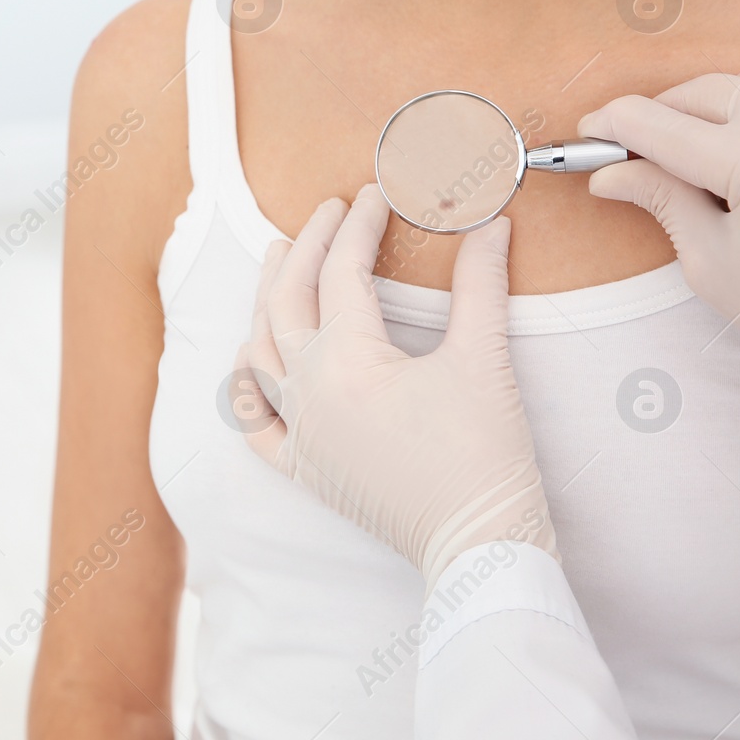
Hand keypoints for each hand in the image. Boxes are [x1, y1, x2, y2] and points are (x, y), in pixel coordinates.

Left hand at [236, 184, 555, 587]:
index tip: (374, 194)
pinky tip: (249, 360)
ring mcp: (300, 434)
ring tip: (279, 262)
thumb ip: (481, 286)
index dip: (358, 226)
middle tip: (326, 212)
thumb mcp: (483, 360)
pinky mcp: (304, 472)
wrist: (479, 544)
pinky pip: (256, 423)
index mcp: (347, 360)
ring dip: (266, 301)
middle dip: (306, 248)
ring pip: (259, 352)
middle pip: (288, 300)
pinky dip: (248, 385)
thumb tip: (491, 223)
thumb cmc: (485, 456)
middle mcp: (308, 392)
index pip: (343, 272)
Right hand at [580, 69, 739, 388]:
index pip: (660, 125)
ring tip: (683, 153)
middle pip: (698, 92)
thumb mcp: (710, 262)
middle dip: (654, 116)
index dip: (612, 126)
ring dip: (700, 108)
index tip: (588, 133)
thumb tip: (612, 174)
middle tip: (627, 154)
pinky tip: (732, 146)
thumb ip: (660, 200)